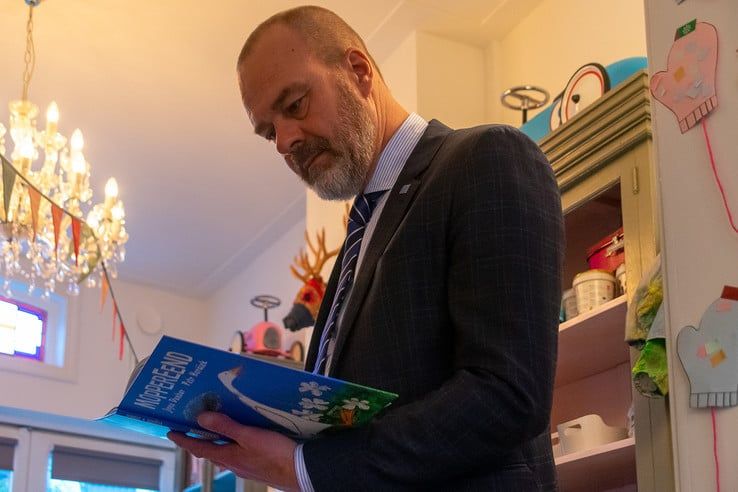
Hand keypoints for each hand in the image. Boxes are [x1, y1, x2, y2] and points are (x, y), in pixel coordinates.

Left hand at [168, 412, 299, 490]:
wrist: (300, 471)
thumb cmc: (275, 453)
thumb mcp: (249, 436)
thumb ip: (226, 426)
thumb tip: (200, 418)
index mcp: (228, 456)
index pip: (199, 448)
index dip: (184, 440)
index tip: (171, 432)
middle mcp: (233, 464)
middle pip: (210, 452)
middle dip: (198, 441)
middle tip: (189, 429)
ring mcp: (245, 466)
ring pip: (224, 454)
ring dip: (216, 443)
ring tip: (213, 431)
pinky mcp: (257, 466)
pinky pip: (238, 455)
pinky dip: (232, 446)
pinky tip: (241, 440)